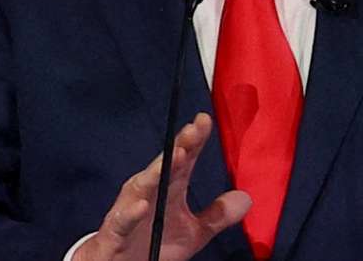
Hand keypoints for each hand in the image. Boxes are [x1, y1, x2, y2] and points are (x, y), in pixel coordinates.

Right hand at [73, 113, 250, 260]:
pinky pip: (123, 219)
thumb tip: (247, 197)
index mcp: (166, 190)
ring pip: (142, 187)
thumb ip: (216, 215)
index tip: (204, 120)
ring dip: (157, 171)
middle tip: (193, 130)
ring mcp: (129, 210)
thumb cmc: (154, 243)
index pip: (182, 161)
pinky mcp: (115, 230)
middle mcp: (147, 193)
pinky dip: (132, 212)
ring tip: (177, 156)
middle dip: (178, 148)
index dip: (193, 142)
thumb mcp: (193, 232)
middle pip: (163, 167)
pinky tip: (144, 204)